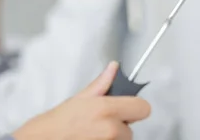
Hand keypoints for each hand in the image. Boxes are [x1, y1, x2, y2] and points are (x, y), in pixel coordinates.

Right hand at [11, 62, 150, 139]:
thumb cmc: (56, 123)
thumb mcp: (78, 99)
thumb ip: (101, 84)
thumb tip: (114, 68)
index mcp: (105, 109)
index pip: (143, 107)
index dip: (134, 107)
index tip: (125, 108)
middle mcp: (110, 129)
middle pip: (132, 126)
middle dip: (120, 125)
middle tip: (99, 123)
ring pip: (124, 139)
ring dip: (113, 137)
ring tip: (92, 133)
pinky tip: (91, 139)